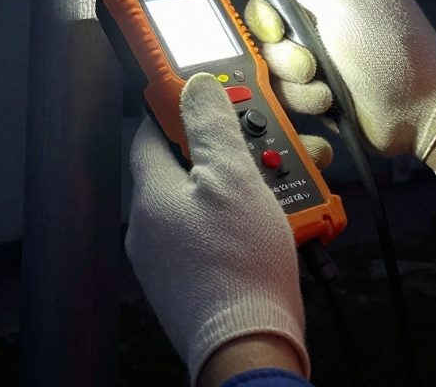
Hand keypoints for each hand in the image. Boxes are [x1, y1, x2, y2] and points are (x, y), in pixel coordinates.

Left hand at [125, 73, 308, 384]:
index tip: (206, 93)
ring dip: (245, 186)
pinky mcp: (193, 281)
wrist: (249, 346)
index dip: (180, 106)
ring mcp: (170, 257)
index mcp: (151, 192)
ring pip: (207, 202)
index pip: (152, 131)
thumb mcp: (232, 177)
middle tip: (265, 149)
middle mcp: (150, 225)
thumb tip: (195, 87)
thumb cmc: (238, 266)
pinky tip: (276, 224)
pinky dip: (242, 223)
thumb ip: (211, 126)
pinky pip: (215, 236)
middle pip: (188, 167)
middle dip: (230, 151)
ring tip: (284, 188)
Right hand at [217, 0, 435, 159]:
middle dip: (277, 42)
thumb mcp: (346, 0)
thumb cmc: (391, 50)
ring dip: (293, 76)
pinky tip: (328, 101)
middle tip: (304, 57)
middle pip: (262, 19)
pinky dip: (303, 98)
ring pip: (270, 59)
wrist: (420, 113)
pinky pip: (283, 88)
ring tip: (324, 85)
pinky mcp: (313, 86)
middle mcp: (317, 14)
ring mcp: (315, 52)